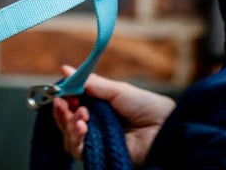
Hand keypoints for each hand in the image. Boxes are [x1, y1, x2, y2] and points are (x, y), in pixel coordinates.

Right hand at [53, 65, 175, 165]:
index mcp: (100, 106)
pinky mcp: (100, 156)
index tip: (60, 90)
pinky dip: (76, 138)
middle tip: (63, 103)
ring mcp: (98, 141)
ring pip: (70, 136)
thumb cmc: (147, 107)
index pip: (74, 102)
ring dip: (68, 124)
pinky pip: (79, 150)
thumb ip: (91, 83)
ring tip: (80, 116)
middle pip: (68, 121)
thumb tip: (66, 69)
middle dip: (62, 112)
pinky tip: (82, 127)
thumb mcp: (117, 90)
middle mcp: (96, 124)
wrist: (165, 129)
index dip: (65, 97)